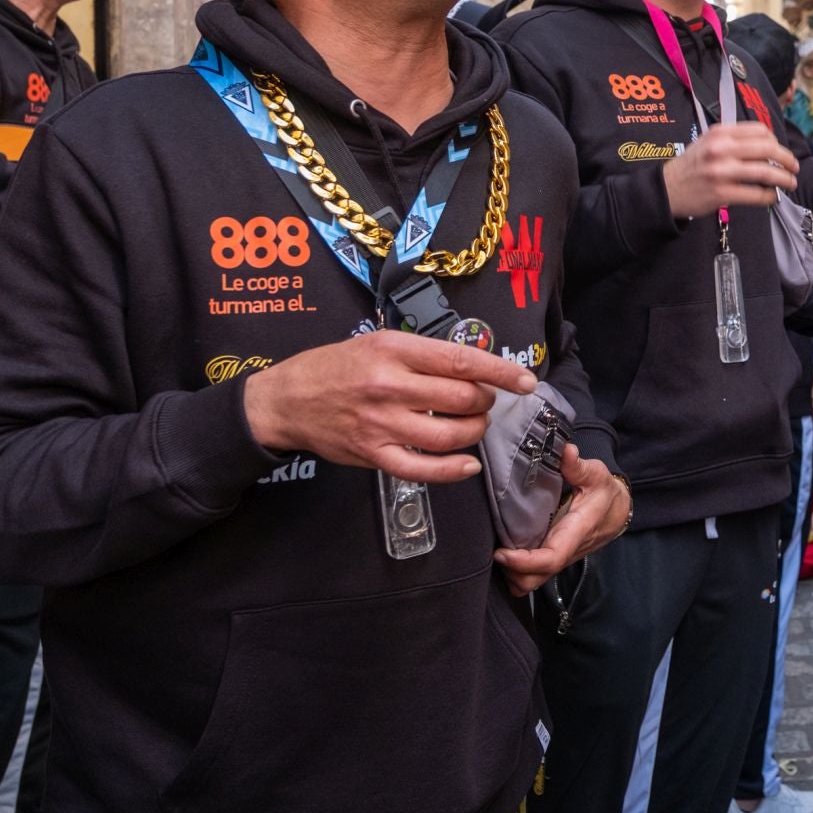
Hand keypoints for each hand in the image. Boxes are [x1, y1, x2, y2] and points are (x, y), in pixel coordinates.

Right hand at [242, 330, 535, 482]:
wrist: (286, 399)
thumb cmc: (336, 366)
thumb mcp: (379, 341)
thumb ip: (424, 354)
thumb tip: (474, 366)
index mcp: (395, 350)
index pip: (462, 360)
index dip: (501, 372)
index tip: (525, 382)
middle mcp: (390, 386)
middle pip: (462, 399)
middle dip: (485, 402)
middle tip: (483, 401)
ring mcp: (381, 424)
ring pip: (450, 435)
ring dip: (474, 432)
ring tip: (472, 425)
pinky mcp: (374, 454)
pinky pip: (422, 469)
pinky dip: (452, 471)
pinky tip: (468, 465)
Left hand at [493, 445, 629, 595]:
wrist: (618, 509)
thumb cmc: (604, 491)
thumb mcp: (595, 474)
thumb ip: (578, 465)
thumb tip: (566, 450)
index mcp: (575, 533)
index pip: (551, 558)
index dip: (525, 562)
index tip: (501, 553)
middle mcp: (566, 551)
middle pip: (536, 580)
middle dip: (512, 574)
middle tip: (494, 552)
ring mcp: (559, 558)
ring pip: (532, 582)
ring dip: (513, 576)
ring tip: (499, 554)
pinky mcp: (553, 558)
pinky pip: (533, 575)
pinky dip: (518, 572)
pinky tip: (508, 552)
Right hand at [661, 122, 797, 217]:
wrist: (667, 188)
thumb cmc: (691, 165)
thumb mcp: (708, 141)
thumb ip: (733, 139)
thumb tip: (767, 145)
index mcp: (720, 133)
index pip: (759, 130)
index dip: (776, 141)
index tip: (780, 151)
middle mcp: (721, 149)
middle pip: (767, 148)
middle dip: (786, 159)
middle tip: (794, 167)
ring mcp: (721, 171)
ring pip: (765, 172)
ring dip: (783, 179)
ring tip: (790, 183)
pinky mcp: (721, 193)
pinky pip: (755, 194)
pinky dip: (769, 196)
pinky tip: (772, 197)